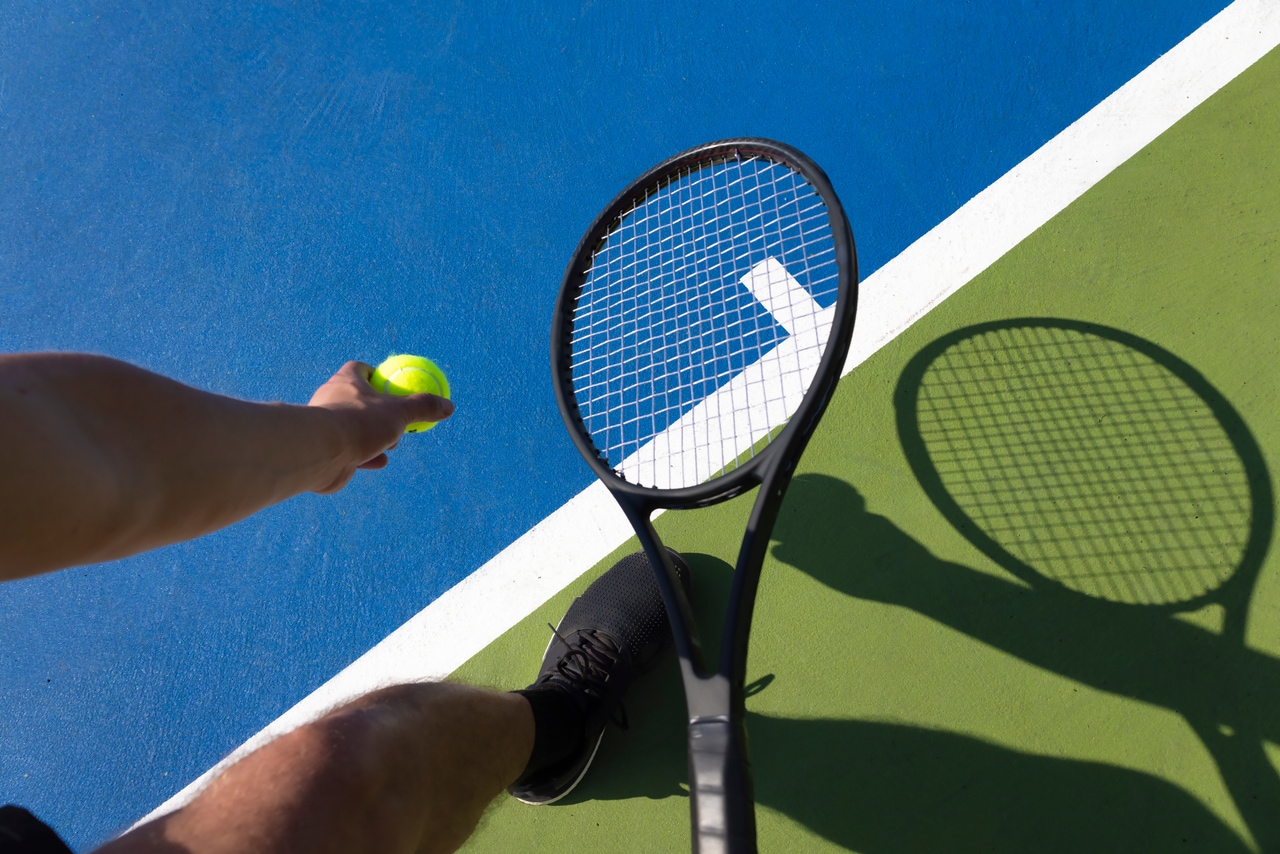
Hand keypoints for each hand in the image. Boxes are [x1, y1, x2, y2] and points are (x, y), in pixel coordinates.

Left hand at [307, 361, 453, 492]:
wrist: (322, 453)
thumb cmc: (359, 423)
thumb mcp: (398, 412)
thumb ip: (423, 407)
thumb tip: (449, 406)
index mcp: (346, 382)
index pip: (360, 369)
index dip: (377, 375)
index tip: (393, 385)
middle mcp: (332, 400)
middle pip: (359, 401)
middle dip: (379, 411)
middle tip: (397, 420)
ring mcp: (327, 426)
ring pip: (355, 429)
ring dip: (374, 437)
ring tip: (391, 445)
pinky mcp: (325, 450)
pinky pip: (350, 452)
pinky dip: (366, 457)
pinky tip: (379, 462)